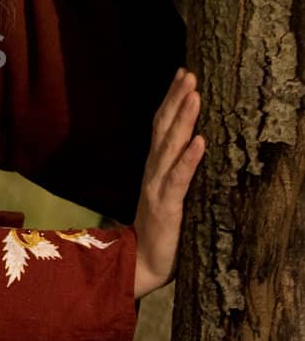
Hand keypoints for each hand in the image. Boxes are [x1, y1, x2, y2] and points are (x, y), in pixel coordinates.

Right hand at [132, 68, 204, 298]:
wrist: (141, 267)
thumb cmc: (163, 233)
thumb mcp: (170, 196)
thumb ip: (179, 174)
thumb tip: (200, 148)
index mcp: (156, 168)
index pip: (162, 127)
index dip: (171, 99)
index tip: (183, 72)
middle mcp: (154, 172)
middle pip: (164, 128)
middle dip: (177, 99)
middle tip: (190, 73)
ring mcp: (158, 187)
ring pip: (170, 146)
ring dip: (183, 119)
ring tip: (195, 94)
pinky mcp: (166, 207)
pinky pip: (179, 178)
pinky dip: (189, 158)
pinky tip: (200, 140)